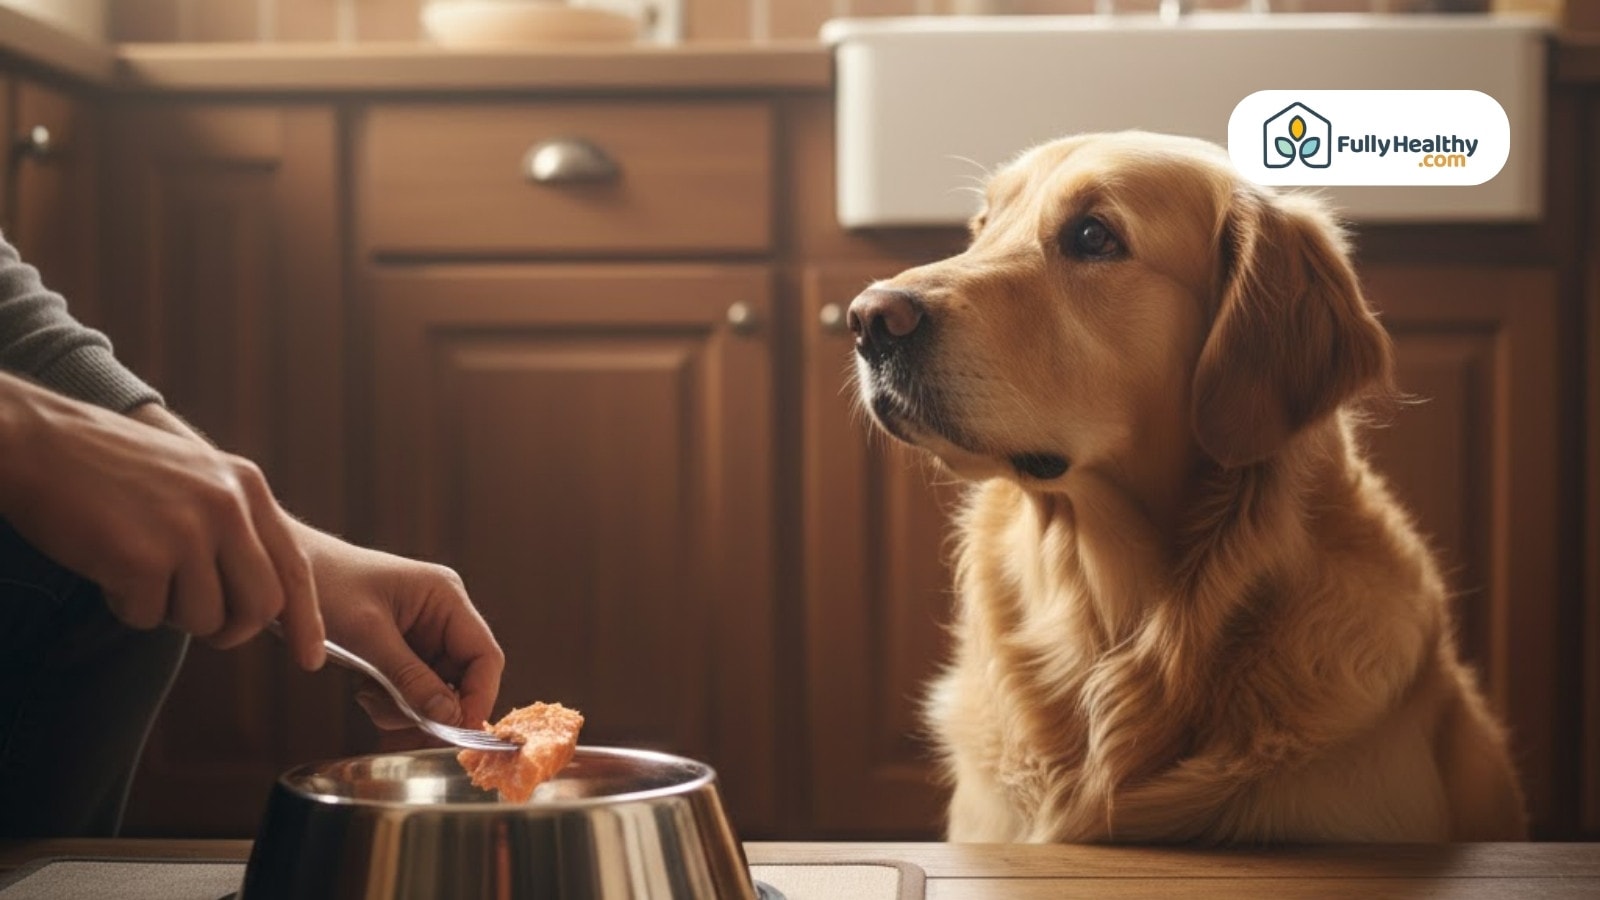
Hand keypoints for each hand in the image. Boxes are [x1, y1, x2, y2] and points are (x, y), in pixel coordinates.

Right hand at [0, 373, 325, 667]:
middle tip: (202, 626)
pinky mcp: (144, 558)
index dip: (305, 619)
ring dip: (167, 611)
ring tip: (136, 568)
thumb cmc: (108, 468)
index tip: (310, 659)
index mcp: (246, 486)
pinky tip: (106, 565)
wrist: (37, 442)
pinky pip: (148, 617)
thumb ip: (233, 526)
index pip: (294, 566)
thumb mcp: (193, 477)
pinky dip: (125, 606)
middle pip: (262, 606)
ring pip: (204, 619)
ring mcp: (188, 531)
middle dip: (232, 629)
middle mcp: (228, 506)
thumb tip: (266, 599)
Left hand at [295, 524, 504, 729]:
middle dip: (432, 707)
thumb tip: (450, 718)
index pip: (485, 657)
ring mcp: (423, 633)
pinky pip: (414, 689)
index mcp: (446, 598)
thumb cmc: (324, 586)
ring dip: (407, 707)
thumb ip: (411, 678)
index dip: (477, 699)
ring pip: (437, 691)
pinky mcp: (402, 649)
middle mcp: (442, 615)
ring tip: (369, 697)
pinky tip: (366, 692)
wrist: (278, 571)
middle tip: (395, 718)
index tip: (455, 734)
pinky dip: (394, 702)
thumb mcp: (368, 636)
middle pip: (462, 679)